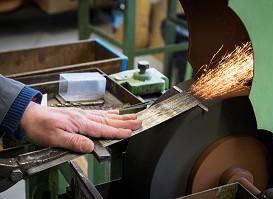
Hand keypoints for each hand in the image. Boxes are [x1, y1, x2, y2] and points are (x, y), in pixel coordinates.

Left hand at [19, 102, 141, 152]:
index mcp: (80, 123)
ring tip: (132, 117)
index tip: (130, 132)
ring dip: (120, 118)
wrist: (30, 116)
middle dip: (125, 122)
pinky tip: (114, 113)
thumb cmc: (41, 126)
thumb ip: (74, 142)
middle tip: (139, 121)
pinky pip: (98, 113)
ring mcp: (82, 115)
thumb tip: (90, 146)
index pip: (103, 129)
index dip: (117, 132)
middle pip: (108, 121)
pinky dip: (109, 114)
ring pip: (106, 116)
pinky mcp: (79, 115)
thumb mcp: (55, 138)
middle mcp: (83, 117)